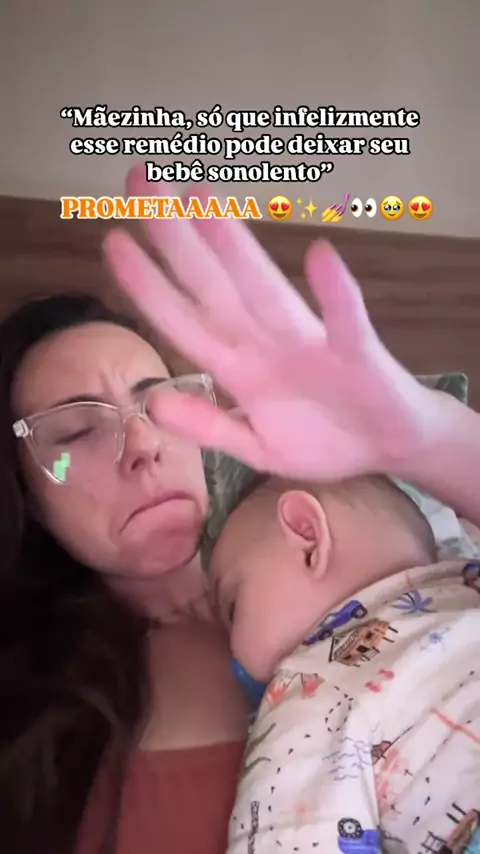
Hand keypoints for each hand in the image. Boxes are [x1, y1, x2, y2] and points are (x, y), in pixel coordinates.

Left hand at [104, 168, 439, 481]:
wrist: (390, 449)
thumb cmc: (325, 440)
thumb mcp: (259, 448)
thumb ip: (211, 427)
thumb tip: (154, 404)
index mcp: (240, 367)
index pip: (185, 320)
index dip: (149, 285)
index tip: (114, 240)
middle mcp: (266, 345)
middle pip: (214, 287)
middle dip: (176, 237)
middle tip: (142, 178)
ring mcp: (311, 345)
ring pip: (265, 291)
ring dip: (236, 248)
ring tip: (202, 199)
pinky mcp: (358, 356)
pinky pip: (345, 323)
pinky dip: (336, 294)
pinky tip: (321, 257)